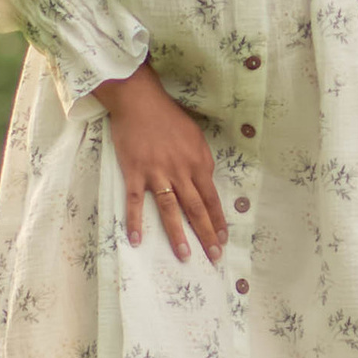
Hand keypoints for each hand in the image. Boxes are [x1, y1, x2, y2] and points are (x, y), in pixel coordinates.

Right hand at [95, 66, 225, 263]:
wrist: (140, 101)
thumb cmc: (169, 117)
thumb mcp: (195, 136)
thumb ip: (201, 161)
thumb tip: (206, 182)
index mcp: (198, 162)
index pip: (212, 198)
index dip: (217, 220)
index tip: (222, 240)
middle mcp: (180, 170)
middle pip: (196, 208)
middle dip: (206, 234)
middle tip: (213, 257)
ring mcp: (157, 173)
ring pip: (170, 209)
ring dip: (178, 234)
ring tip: (184, 256)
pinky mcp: (135, 172)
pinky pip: (136, 201)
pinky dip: (136, 221)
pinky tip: (137, 240)